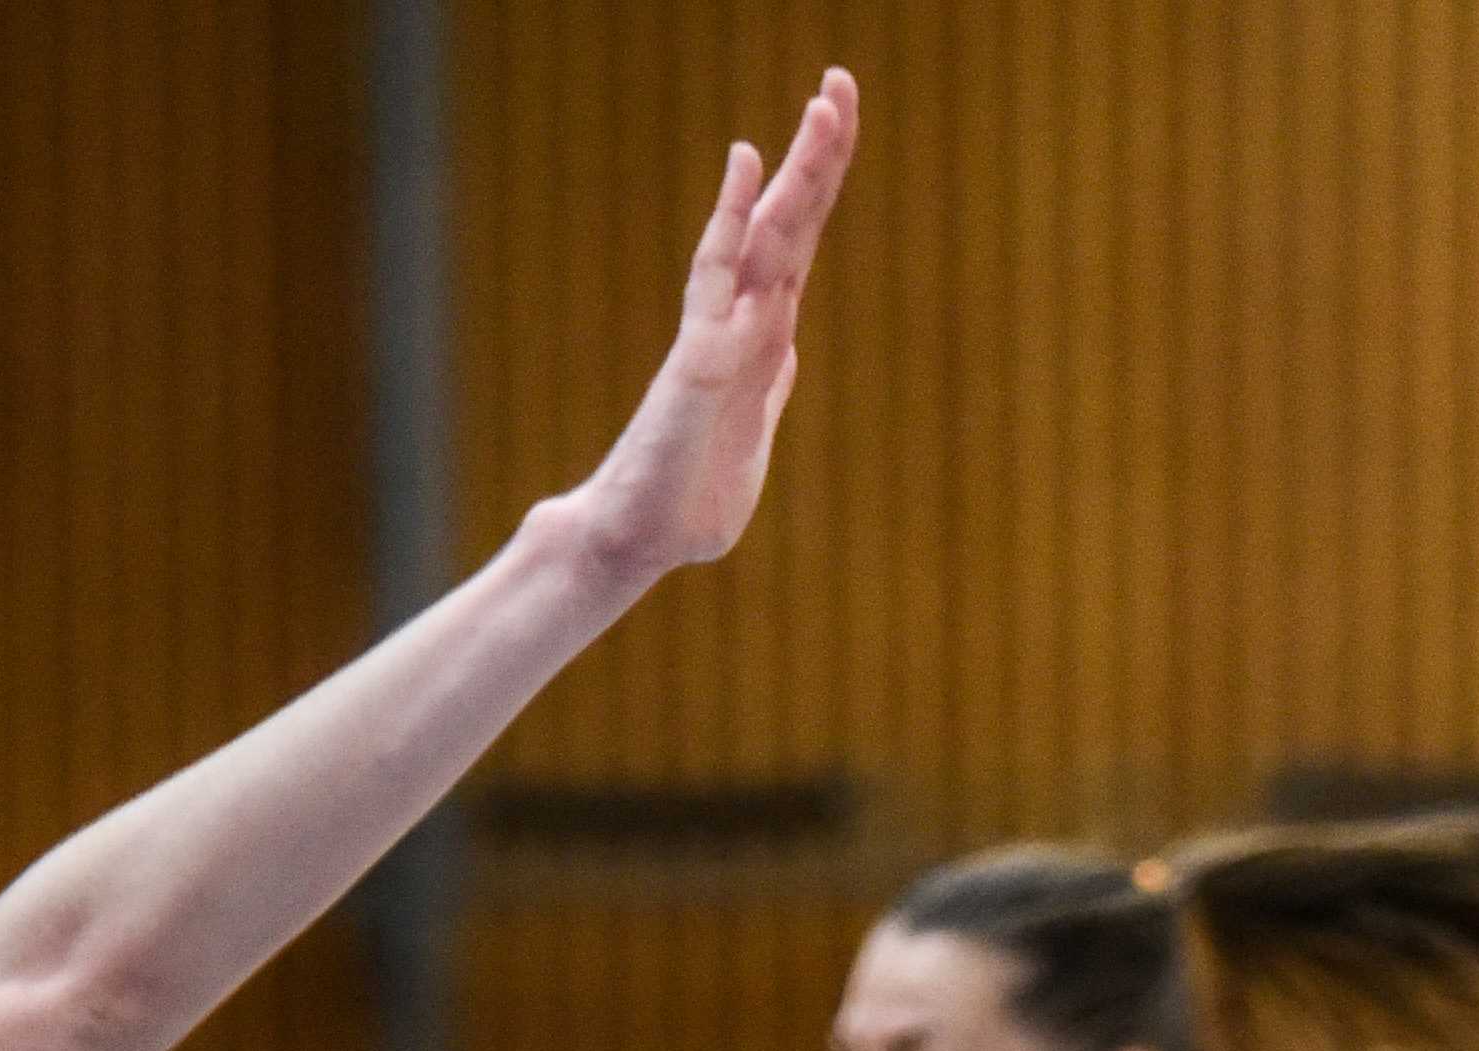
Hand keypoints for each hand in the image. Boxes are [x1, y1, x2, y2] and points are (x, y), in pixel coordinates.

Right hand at [556, 70, 856, 585]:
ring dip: (797, 173)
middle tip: (841, 81)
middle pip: (792, 224)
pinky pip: (716, 274)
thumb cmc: (688, 500)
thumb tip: (787, 356)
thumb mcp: (750, 442)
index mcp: (765, 340)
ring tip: (822, 107)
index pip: (801, 245)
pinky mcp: (698, 358)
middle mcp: (744, 322)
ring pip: (766, 237)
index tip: (839, 121)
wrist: (637, 540)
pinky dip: (731, 218)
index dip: (822, 184)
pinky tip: (745, 164)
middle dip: (821, 155)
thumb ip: (769, 392)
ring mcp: (720, 333)